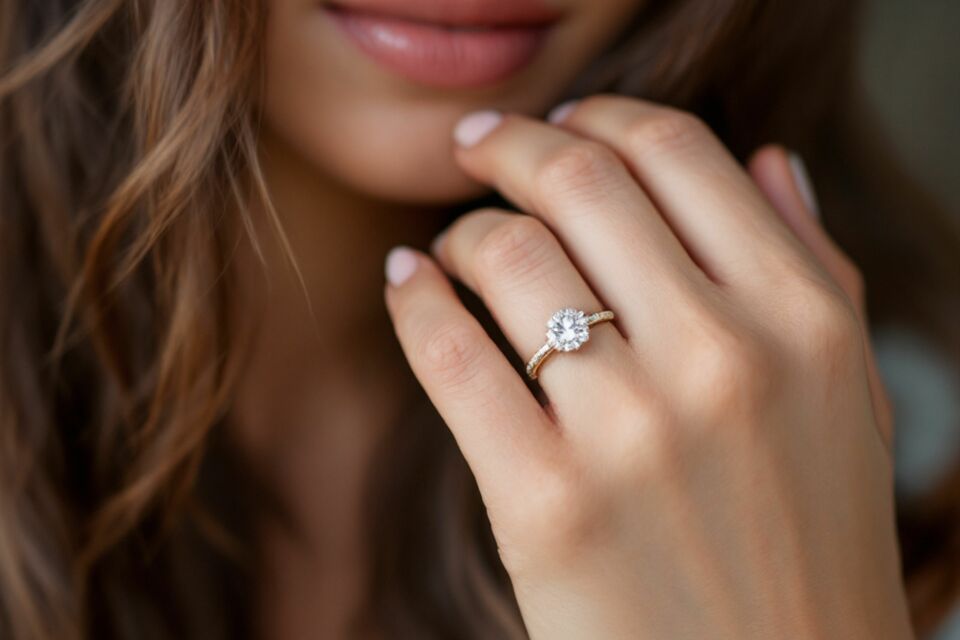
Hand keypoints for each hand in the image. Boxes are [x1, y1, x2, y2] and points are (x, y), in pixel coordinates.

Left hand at [383, 95, 910, 638]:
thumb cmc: (811, 541)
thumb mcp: (847, 396)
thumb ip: (817, 266)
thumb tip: (767, 159)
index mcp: (802, 319)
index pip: (677, 153)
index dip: (602, 116)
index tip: (561, 122)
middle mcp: (722, 358)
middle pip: (580, 182)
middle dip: (512, 147)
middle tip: (480, 148)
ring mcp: (630, 430)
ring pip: (508, 256)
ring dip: (465, 231)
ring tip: (456, 246)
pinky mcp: (544, 502)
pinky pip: (451, 354)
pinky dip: (414, 301)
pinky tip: (407, 282)